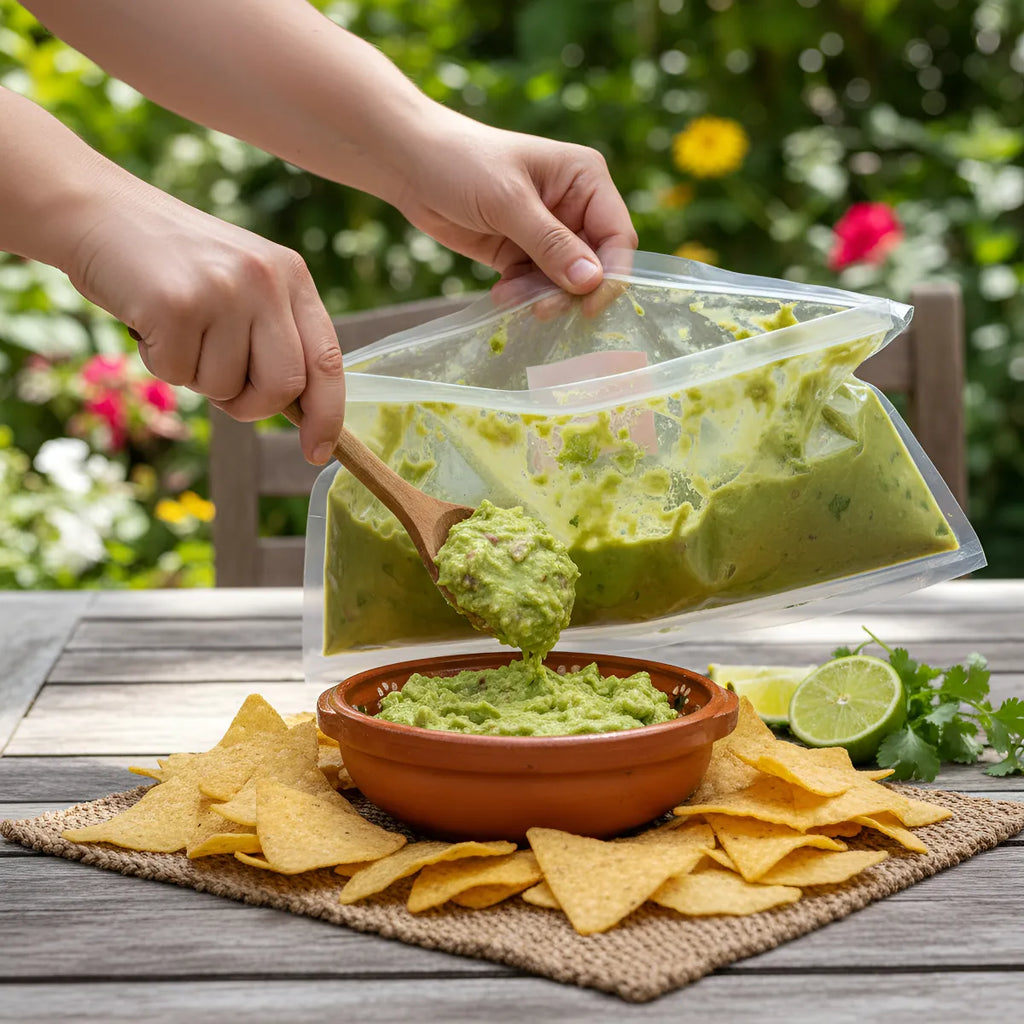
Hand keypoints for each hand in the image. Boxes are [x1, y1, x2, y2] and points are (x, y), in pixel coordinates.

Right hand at [66, 187, 344, 464]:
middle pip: (282, 387)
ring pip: (224, 387)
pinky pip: (176, 375)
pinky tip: (149, 321)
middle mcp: (266, 280)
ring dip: (194, 376)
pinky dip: (158, 362)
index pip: (327, 361)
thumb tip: (299, 410)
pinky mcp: (175, 305)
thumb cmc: (175, 264)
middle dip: (251, 405)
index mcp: (292, 276)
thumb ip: (275, 334)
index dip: (327, 414)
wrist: (100, 211)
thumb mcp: (242, 283)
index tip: (318, 451)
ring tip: (177, 328)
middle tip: (220, 385)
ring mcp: (222, 290)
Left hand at [390, 115, 636, 299]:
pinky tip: (500, 293)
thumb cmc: (462, 163)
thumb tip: (592, 281)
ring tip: (507, 296)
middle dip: (569, 290)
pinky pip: (535, 285)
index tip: (588, 306)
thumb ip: (551, 243)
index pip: (617, 236)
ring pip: (563, 281)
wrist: (410, 163)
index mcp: (586, 180)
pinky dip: (522, 295)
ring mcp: (549, 233)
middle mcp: (575, 207)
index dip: (610, 274)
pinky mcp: (521, 253)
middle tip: (540, 309)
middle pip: (593, 265)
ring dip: (540, 296)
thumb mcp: (509, 202)